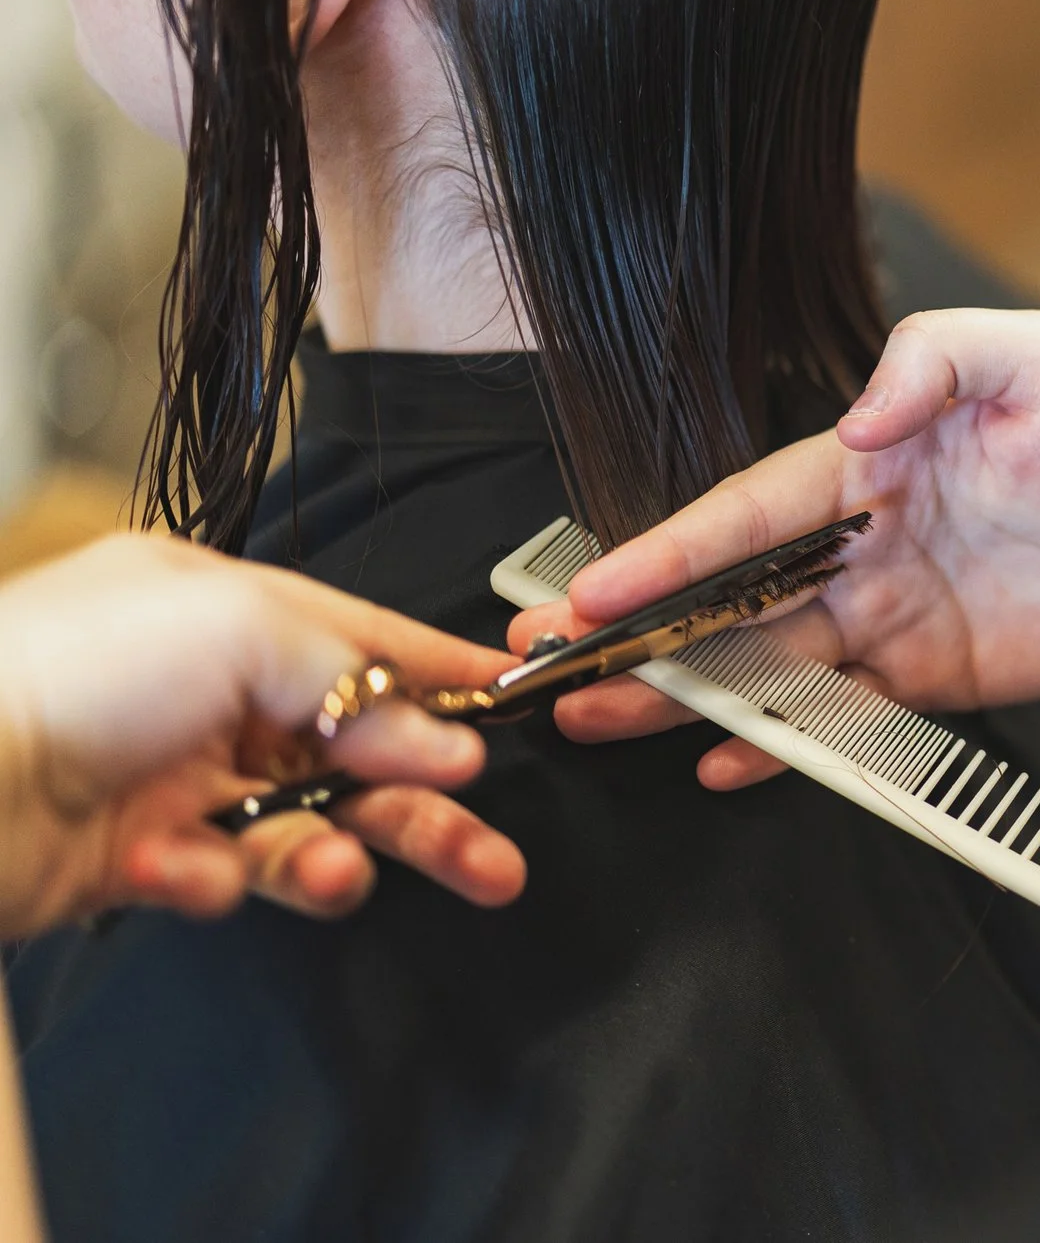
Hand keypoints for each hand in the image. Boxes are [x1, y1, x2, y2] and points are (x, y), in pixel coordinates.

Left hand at [0, 535, 527, 938]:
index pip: (372, 642)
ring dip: (335, 858)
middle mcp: (211, 692)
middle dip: (427, 809)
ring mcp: (178, 776)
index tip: (520, 708)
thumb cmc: (64, 668)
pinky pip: (227, 879)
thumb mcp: (243, 624)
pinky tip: (184, 870)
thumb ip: (359, 675)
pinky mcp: (145, 854)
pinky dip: (220, 881)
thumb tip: (443, 737)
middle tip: (487, 858)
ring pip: (306, 828)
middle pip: (358, 755)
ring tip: (336, 876)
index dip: (449, 680)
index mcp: (232, 613)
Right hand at [519, 310, 1039, 789]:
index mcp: (873, 460)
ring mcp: (900, 615)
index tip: (588, 588)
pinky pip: (848, 715)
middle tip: (550, 671)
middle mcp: (868, 541)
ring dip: (686, 692)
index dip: (665, 551)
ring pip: (770, 660)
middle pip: (733, 594)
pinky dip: (785, 739)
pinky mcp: (943, 679)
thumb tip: (855, 424)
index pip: (746, 512)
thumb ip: (936, 362)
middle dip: (640, 631)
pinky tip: (722, 760)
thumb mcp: (1039, 356)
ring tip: (599, 721)